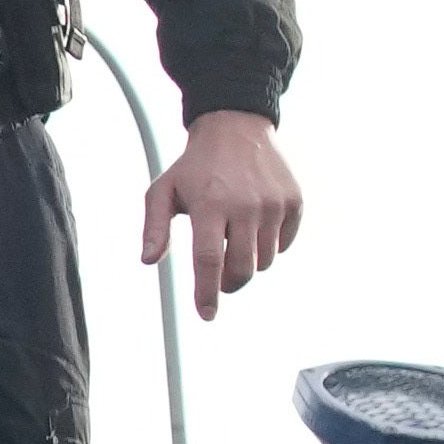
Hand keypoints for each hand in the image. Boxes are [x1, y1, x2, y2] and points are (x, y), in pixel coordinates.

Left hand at [139, 108, 302, 319]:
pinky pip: (284, 245)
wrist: (236, 129)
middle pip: (241, 269)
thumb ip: (154, 227)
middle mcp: (245, 205)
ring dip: (248, 261)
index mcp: (210, 204)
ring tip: (234, 236)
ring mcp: (273, 204)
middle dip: (228, 284)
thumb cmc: (194, 167)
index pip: (209, 261)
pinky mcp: (294, 202)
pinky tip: (254, 224)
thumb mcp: (163, 191)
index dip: (207, 293)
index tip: (206, 314)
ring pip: (264, 261)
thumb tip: (149, 260)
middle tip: (219, 279)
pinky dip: (269, 245)